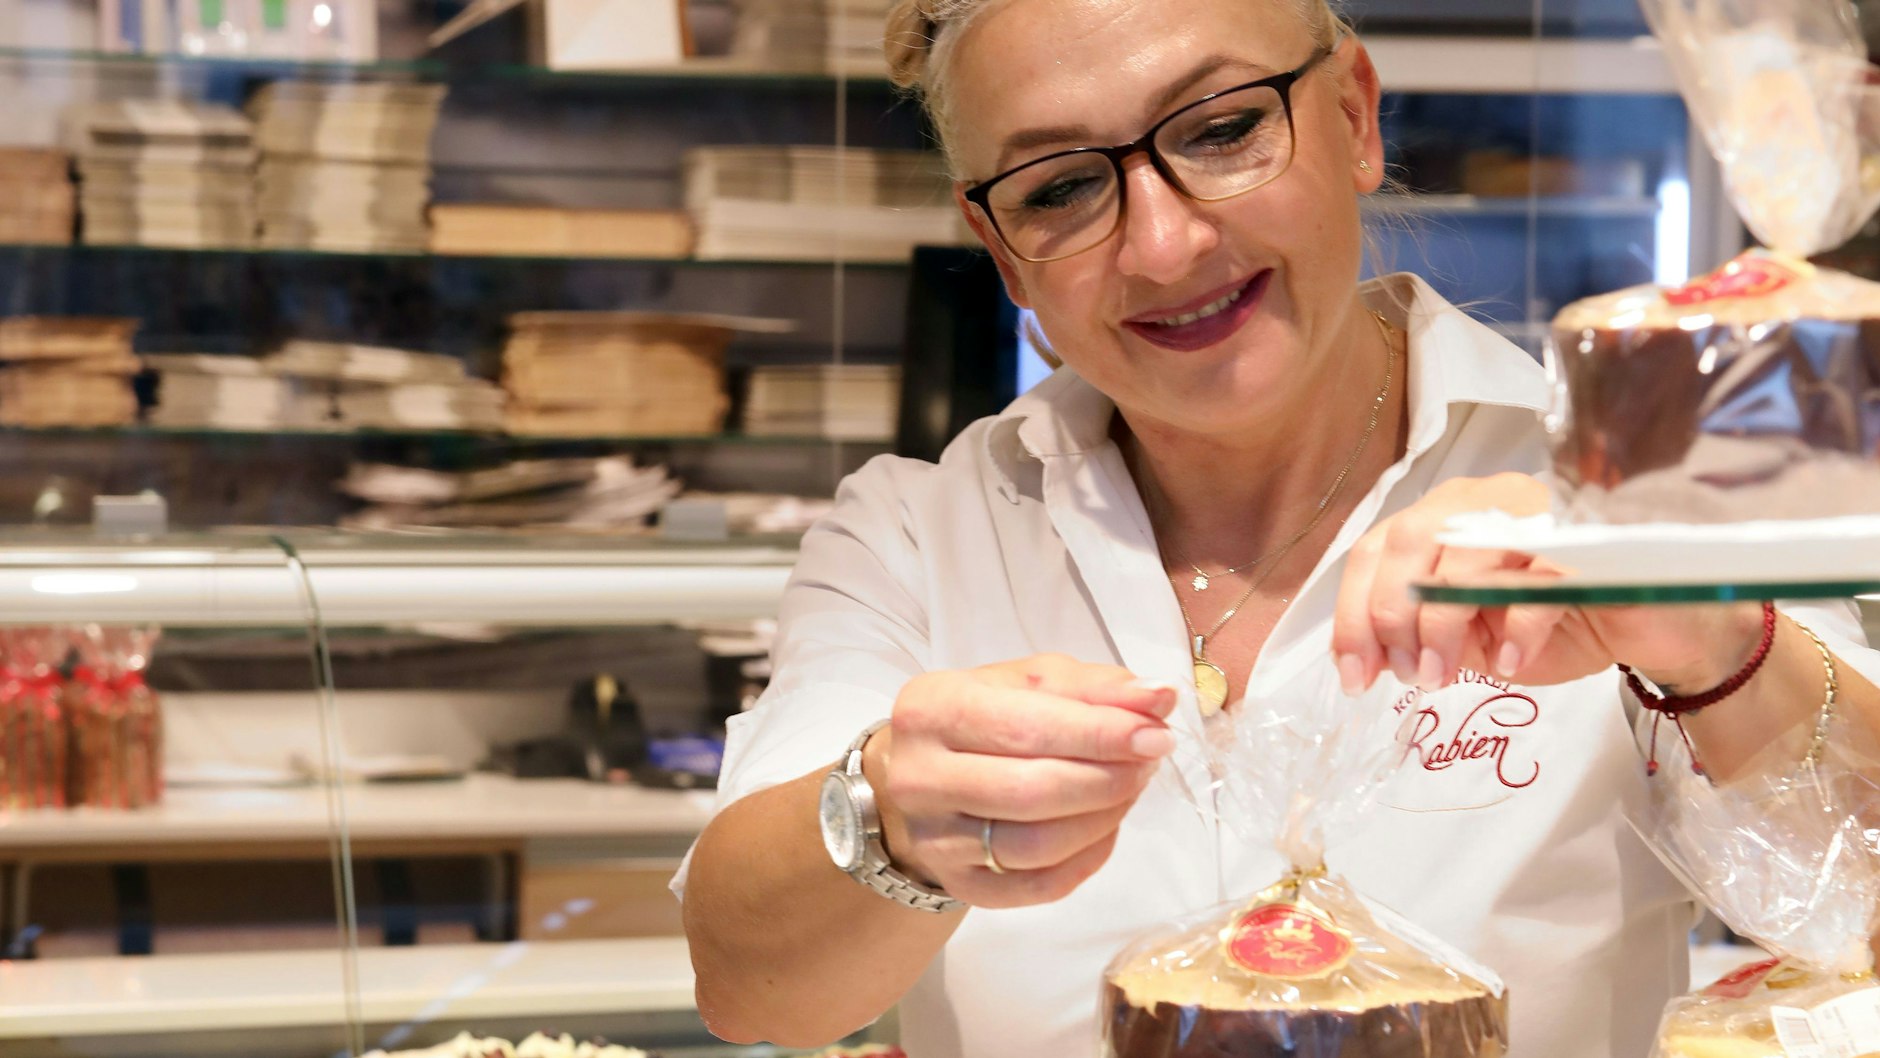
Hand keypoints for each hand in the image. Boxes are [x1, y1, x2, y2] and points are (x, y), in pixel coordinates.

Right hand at [867, 653, 1176, 909]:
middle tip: (1148, 760)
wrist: (924, 776)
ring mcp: (935, 840)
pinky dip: (1090, 856)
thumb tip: (1158, 698)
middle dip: (1108, 777)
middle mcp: (920, 778)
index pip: (1027, 729)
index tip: (1156, 732)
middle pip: (1033, 790)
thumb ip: (1095, 688)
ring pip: (1039, 845)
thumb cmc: (984, 719)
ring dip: (1105, 816)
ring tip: (1130, 787)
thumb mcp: (1030, 683)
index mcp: (932, 709)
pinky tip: (1105, 825)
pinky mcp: (961, 885)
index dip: (1101, 734)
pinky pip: (1043, 886)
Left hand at [1331, 473, 1765, 692]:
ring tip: (1440, 675)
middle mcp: (1484, 502)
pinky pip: (1535, 579)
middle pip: (1410, 540)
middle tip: (1405, 674)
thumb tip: (1367, 656)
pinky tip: (1506, 665)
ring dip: (1440, 622)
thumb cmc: (1551, 622)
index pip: (1376, 549)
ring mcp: (1535, 515)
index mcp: (1445, 518)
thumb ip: (1420, 634)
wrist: (1649, 623)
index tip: (1353, 674)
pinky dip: (1511, 629)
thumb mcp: (1470, 636)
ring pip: (1464, 553)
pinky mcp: (1585, 544)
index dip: (1353, 612)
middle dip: (1391, 614)